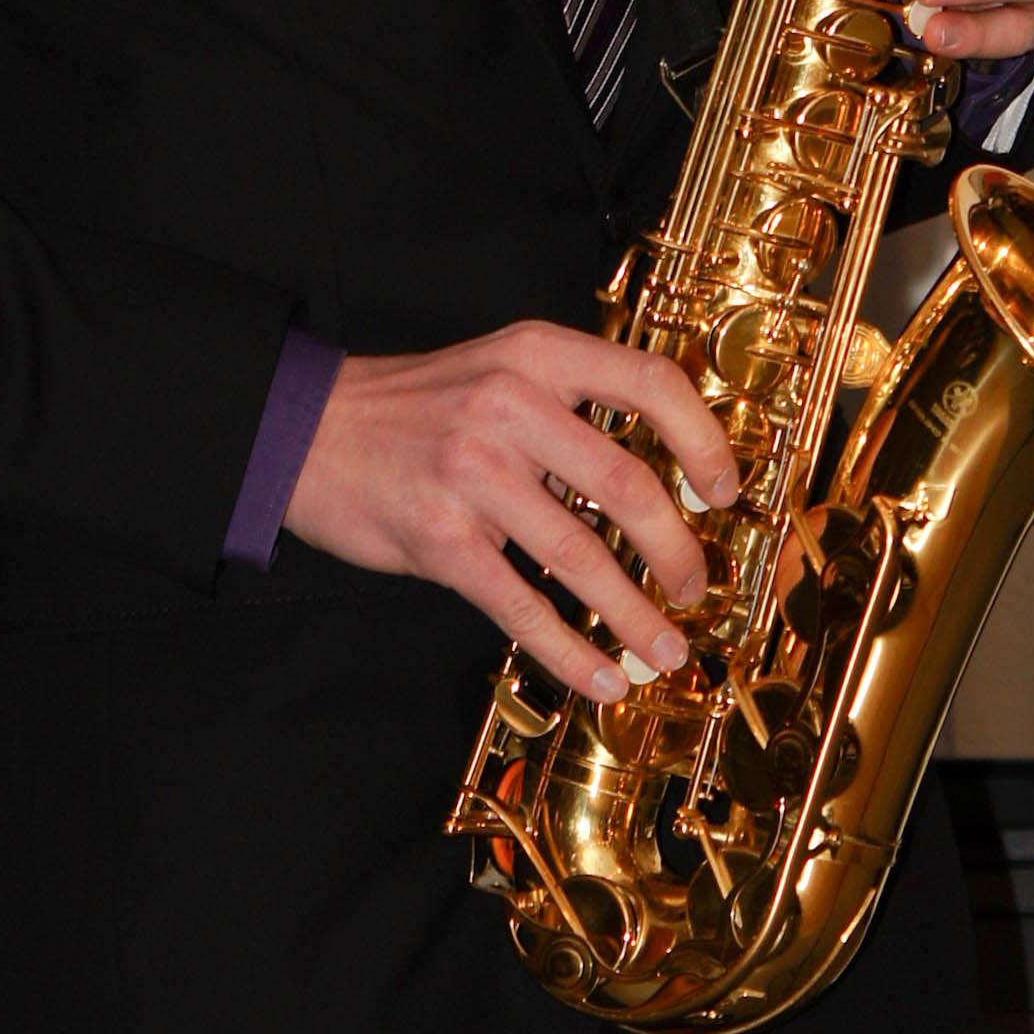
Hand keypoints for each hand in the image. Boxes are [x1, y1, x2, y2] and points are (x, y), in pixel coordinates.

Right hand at [284, 323, 741, 704]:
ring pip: (581, 556)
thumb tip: (666, 477)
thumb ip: (572, 406)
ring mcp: (473, 473)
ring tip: (665, 649)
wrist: (305, 429)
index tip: (727, 491)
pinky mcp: (439, 537)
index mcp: (537, 355)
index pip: (652, 384)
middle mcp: (510, 406)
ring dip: (634, 615)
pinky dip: (569, 650)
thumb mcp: (500, 370)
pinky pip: (520, 604)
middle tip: (696, 588)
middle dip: (677, 551)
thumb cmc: (417, 408)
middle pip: (629, 485)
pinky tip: (599, 677)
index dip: (704, 441)